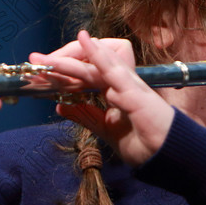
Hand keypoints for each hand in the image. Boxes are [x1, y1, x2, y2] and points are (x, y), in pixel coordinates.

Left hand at [30, 31, 174, 166]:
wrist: (170, 158)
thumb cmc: (145, 143)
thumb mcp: (106, 129)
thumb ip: (86, 115)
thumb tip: (60, 106)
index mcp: (114, 89)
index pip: (85, 72)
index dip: (63, 68)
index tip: (39, 70)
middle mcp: (122, 83)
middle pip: (88, 64)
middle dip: (61, 60)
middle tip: (35, 58)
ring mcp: (131, 86)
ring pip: (99, 65)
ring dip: (73, 59)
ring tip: (50, 57)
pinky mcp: (138, 94)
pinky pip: (118, 73)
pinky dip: (102, 60)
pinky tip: (89, 46)